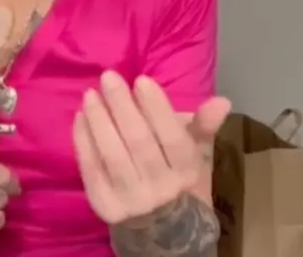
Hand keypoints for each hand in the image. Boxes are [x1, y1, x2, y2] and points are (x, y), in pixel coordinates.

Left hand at [72, 70, 230, 226]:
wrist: (159, 225)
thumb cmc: (177, 175)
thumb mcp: (196, 151)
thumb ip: (204, 125)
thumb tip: (222, 101)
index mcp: (187, 171)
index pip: (172, 137)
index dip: (156, 108)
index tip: (140, 80)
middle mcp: (161, 188)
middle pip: (139, 142)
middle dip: (122, 106)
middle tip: (108, 77)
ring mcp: (131, 200)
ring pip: (112, 155)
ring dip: (99, 121)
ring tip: (90, 94)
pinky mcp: (105, 206)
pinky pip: (91, 169)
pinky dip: (84, 141)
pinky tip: (80, 116)